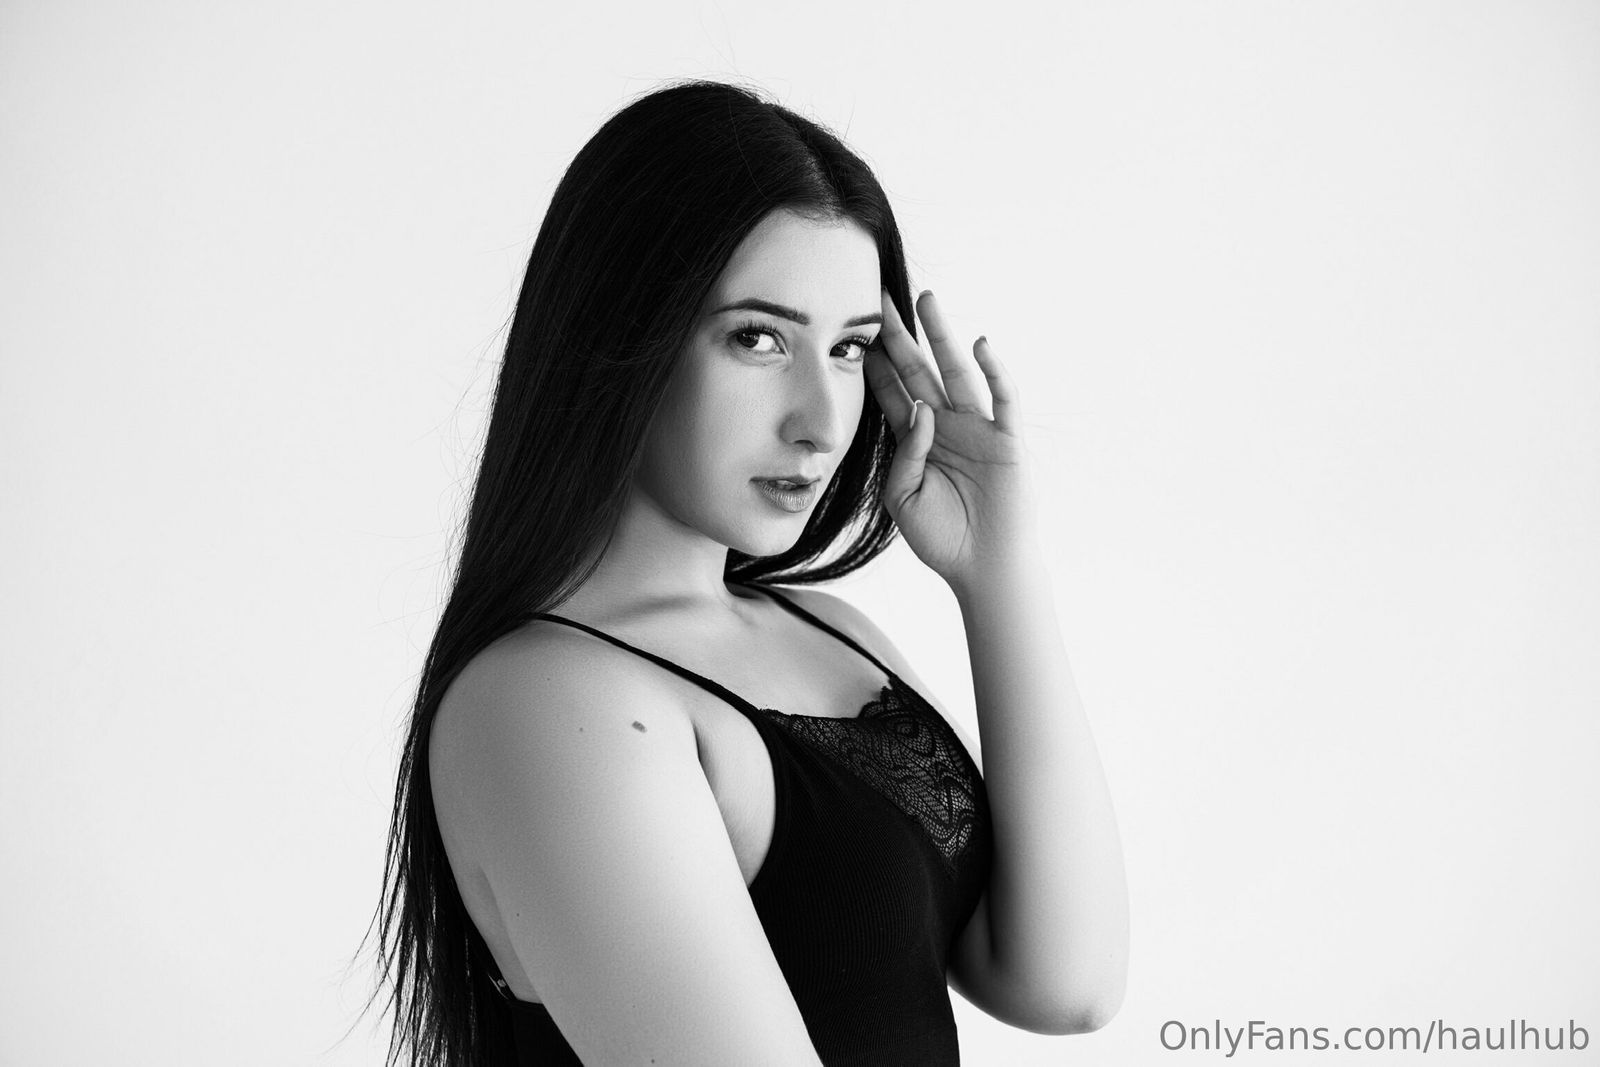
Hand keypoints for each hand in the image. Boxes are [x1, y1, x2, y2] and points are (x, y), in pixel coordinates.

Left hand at [867, 288, 1040, 592]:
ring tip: (926, 299)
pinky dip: (995, 370)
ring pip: (957, 371)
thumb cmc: (942, 539)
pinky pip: (1003, 398)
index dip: (875, 364)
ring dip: (942, 336)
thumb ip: (904, 455)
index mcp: (918, 441)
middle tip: (879, 299)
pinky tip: (980, 344)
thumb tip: (920, 410)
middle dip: (900, 336)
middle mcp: (946, 427)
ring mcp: (978, 429)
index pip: (892, 392)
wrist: (984, 569)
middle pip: (919, 370)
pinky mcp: (1008, 439)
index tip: (853, 331)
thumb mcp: (902, 499)